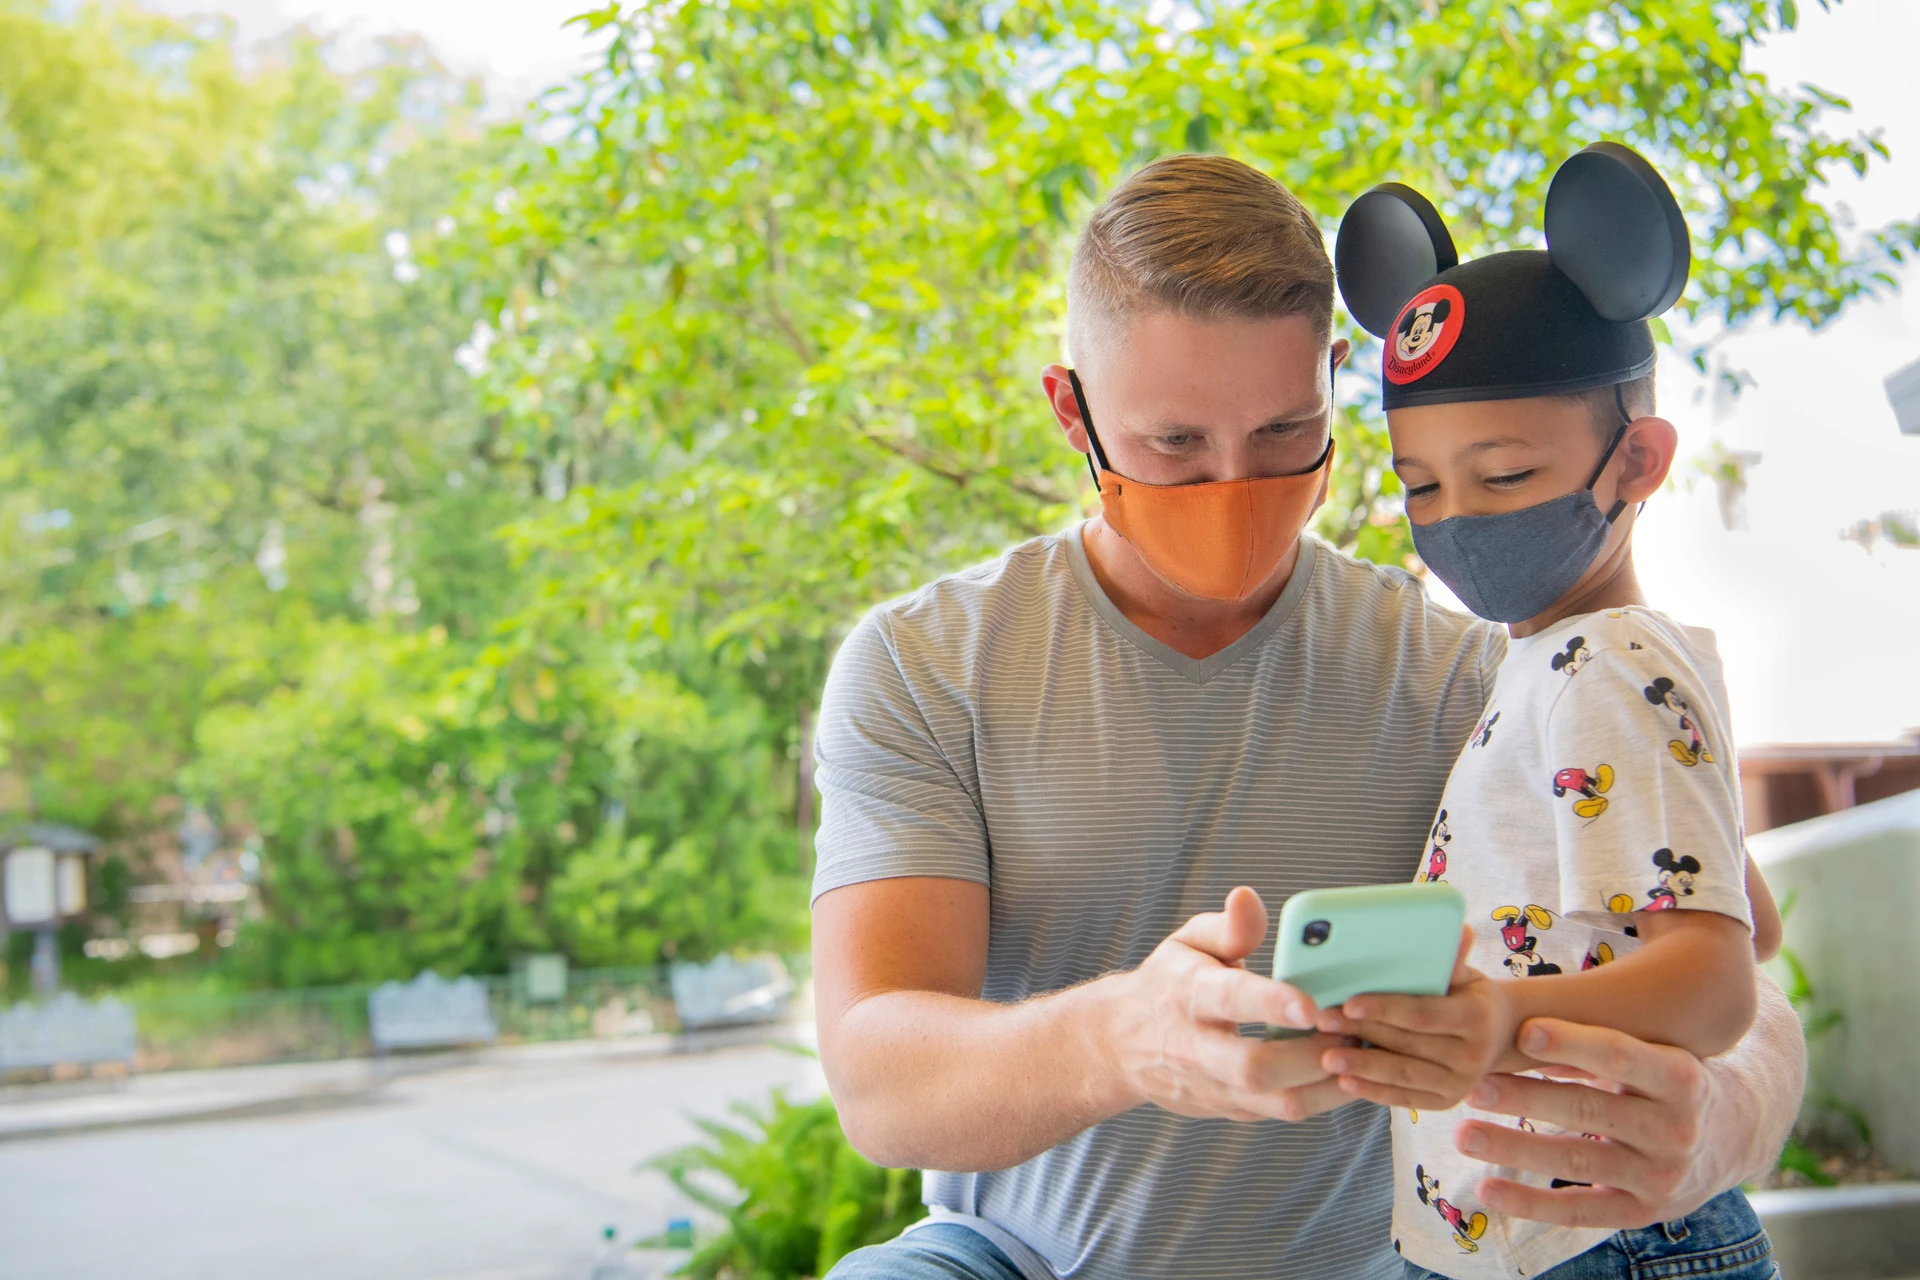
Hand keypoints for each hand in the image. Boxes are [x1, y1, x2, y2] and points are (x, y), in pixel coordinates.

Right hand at [1108, 886, 1356, 1122]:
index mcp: (1188, 995)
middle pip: (1255, 1066)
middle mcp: (1198, 1047)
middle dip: (1310, 1053)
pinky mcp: (1234, 1110)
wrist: (1121, 1045)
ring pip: (1277, 1101)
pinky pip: (1285, 1112)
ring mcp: (1216, 1086)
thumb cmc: (1168, 985)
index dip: (1271, 1003)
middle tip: (1352, 1028)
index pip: (1230, 1000)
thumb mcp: (1186, 943)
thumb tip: (1247, 898)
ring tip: (1361, 1050)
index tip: (1311, 1004)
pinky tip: (1348, 1069)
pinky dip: (1325, 1095)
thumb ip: (1227, 926)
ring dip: (1328, 1082)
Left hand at [1313, 928, 1519, 1109]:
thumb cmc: (1468, 995)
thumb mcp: (1465, 974)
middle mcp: (1473, 1055)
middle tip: (1322, 1023)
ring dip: (1362, 1067)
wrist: (1499, 1037)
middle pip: (1406, 1043)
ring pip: (1403, 1074)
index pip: (1422, 1013)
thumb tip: (1456, 927)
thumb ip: (1451, 958)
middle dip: (1361, 1033)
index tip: (1348, 1003)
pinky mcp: (1447, 1102)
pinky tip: (1345, 1082)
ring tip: (1326, 1058)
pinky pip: (1405, 1099)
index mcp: (1476, 1017)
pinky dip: (1374, 1091)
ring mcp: (1461, 1084)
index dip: (1384, 1009)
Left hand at [1452, 1017, 1738, 1227]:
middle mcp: (1675, 1130)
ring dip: (1514, 1148)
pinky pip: (1579, 1210)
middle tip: (1473, 1086)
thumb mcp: (1654, 1052)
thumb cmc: (1666, 1079)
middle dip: (1526, 1098)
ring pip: (1576, 1161)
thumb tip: (1526, 1033)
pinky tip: (1488, 1190)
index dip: (1574, 1043)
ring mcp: (1660, 1176)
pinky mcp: (1641, 1213)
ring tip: (1464, 1135)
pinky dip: (1530, 1203)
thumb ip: (1599, 1047)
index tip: (1524, 1031)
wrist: (1732, 1137)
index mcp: (1681, 1078)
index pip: (1622, 1055)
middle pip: (1589, 1111)